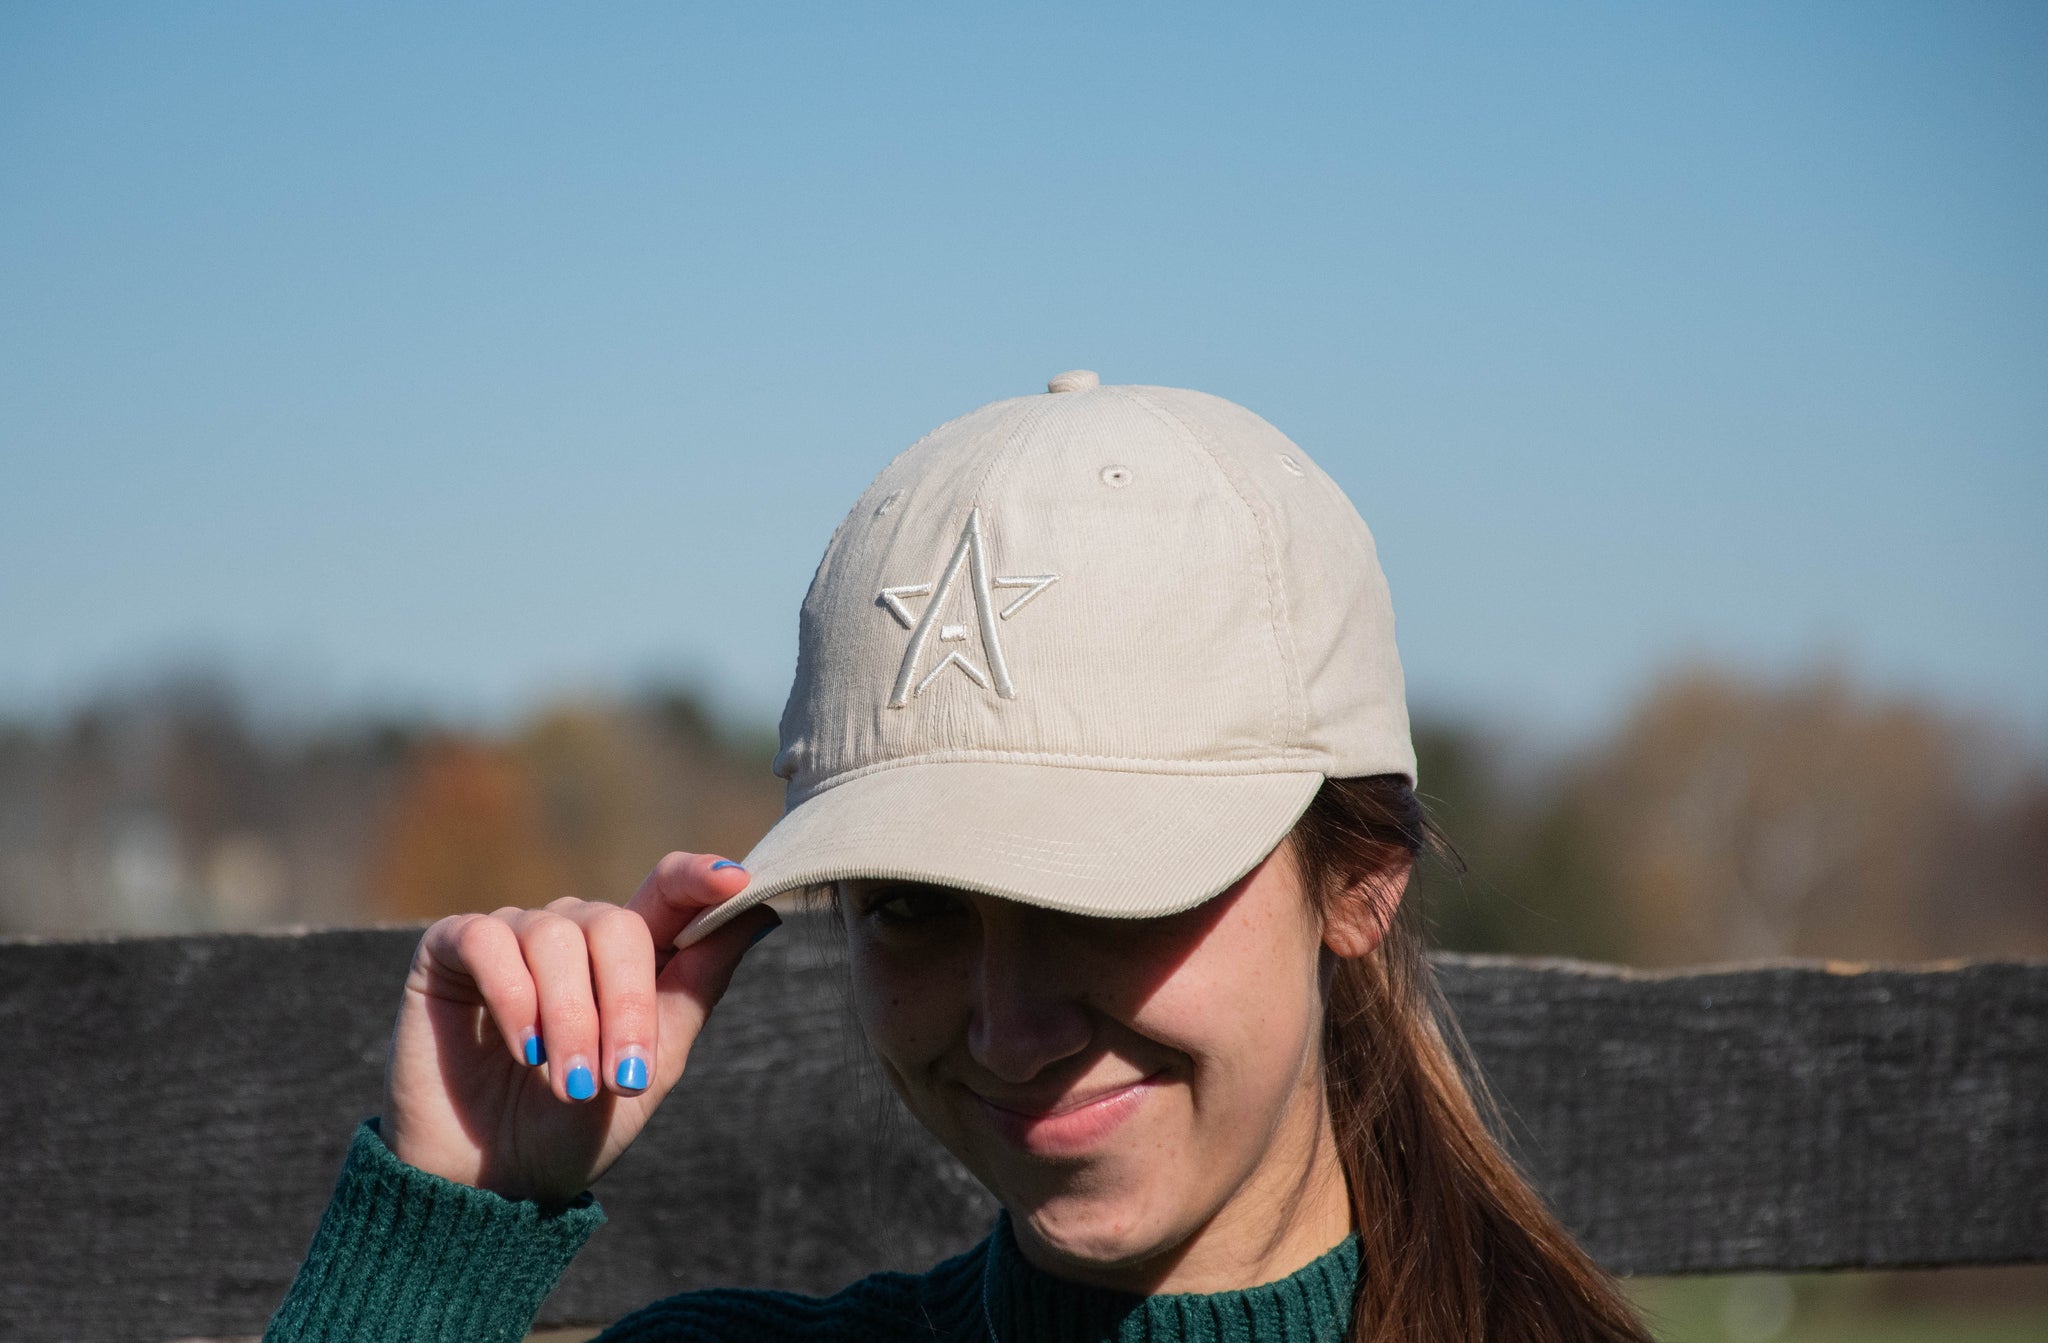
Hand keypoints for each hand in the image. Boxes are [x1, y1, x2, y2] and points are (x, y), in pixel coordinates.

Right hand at [380, 852, 777, 1204]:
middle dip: (626, 1006)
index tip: (735, 881)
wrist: (490, 1183)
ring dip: (571, 1019)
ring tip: (568, 1086)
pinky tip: (523, 1049)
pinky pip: (490, 941)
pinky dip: (513, 998)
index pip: (667, 891)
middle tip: (622, 1079)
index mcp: (627, 956)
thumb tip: (762, 913)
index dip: (698, 879)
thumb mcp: (651, 1066)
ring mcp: (511, 935)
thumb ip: (695, 988)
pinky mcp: (451, 949)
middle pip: (617, 925)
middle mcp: (571, 932)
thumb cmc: (574, 1126)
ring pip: (555, 937)